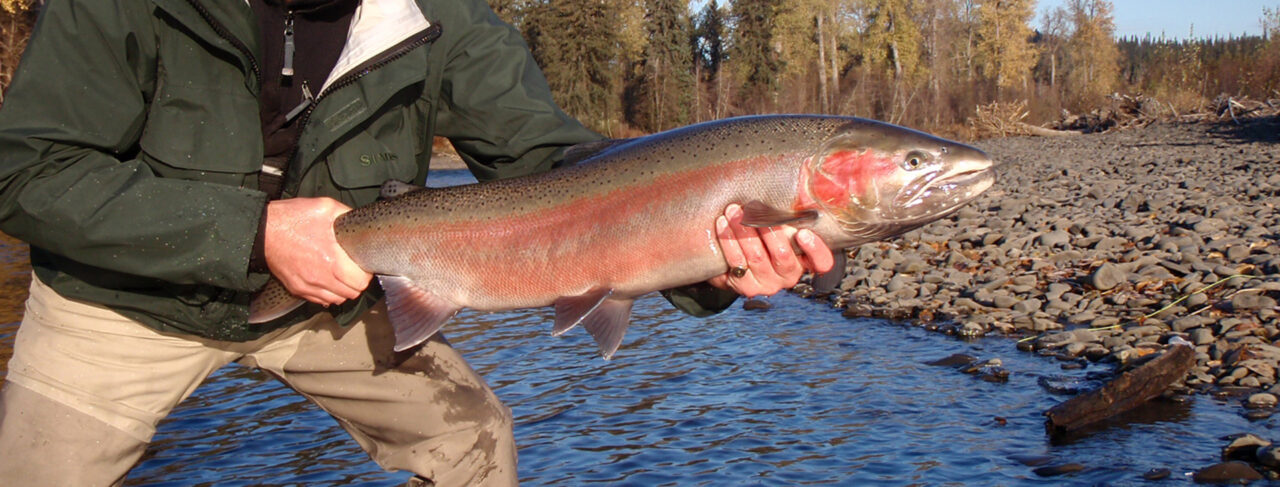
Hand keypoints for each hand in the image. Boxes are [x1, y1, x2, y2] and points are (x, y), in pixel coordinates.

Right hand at [263, 197, 371, 305]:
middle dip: (356, 282)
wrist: (262, 230)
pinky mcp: (297, 288)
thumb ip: (347, 215)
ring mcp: (308, 286)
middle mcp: (321, 277)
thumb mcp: (325, 207)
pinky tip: (326, 280)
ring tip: (341, 276)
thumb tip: (360, 221)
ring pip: (337, 300)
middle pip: (352, 294)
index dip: (365, 273)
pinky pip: (320, 300)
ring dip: (342, 290)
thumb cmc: (292, 218)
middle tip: (353, 270)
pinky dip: (327, 294)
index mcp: (332, 259)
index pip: (361, 281)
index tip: (362, 265)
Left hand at [707, 204, 833, 297]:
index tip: (803, 233)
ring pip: (756, 256)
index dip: (815, 250)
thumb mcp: (779, 228)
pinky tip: (722, 223)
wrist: (734, 263)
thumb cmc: (762, 238)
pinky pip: (736, 262)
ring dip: (743, 230)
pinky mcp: (746, 287)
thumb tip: (792, 185)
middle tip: (753, 208)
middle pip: (782, 254)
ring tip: (733, 211)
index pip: (821, 263)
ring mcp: (767, 284)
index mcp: (804, 261)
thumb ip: (786, 217)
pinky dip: (728, 240)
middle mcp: (788, 275)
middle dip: (766, 228)